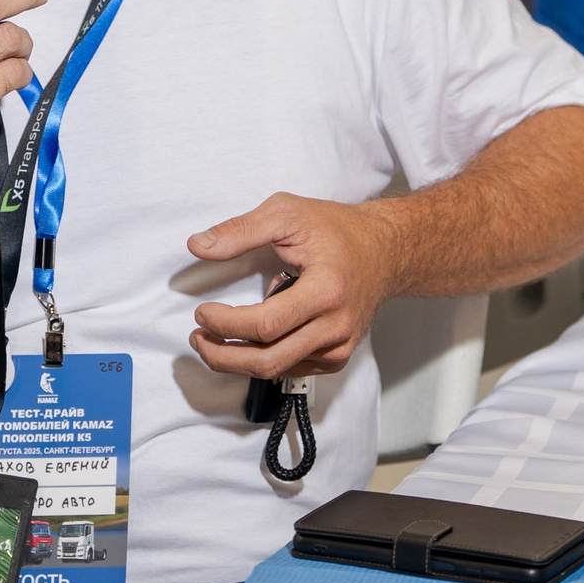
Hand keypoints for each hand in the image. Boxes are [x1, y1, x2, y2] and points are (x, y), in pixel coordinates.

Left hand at [185, 194, 399, 379]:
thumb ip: (240, 230)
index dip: (225, 324)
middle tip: (198, 338)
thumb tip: (198, 246)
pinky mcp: (338, 356)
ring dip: (237, 361)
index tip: (202, 312)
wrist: (386, 250)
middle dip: (223, 356)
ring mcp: (339, 346)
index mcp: (325, 290)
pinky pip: (292, 368)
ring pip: (277, 369)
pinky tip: (250, 341)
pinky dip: (264, 360)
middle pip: (268, 360)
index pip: (265, 325)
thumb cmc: (337, 230)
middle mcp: (336, 325)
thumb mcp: (286, 213)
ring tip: (214, 341)